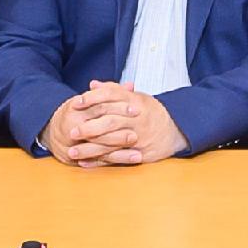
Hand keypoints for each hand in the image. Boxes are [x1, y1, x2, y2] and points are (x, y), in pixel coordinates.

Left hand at [46, 82, 184, 166]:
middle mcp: (137, 119)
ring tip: (72, 151)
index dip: (92, 99)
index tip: (75, 104)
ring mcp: (139, 138)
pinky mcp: (140, 153)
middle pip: (110, 122)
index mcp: (135, 102)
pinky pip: (117, 159)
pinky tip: (85, 162)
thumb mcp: (135, 97)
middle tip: (71, 132)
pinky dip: (100, 162)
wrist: (177, 129)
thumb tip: (92, 84)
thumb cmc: (151, 112)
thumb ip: (113, 90)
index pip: (110, 97)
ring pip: (112, 144)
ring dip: (90, 149)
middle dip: (89, 128)